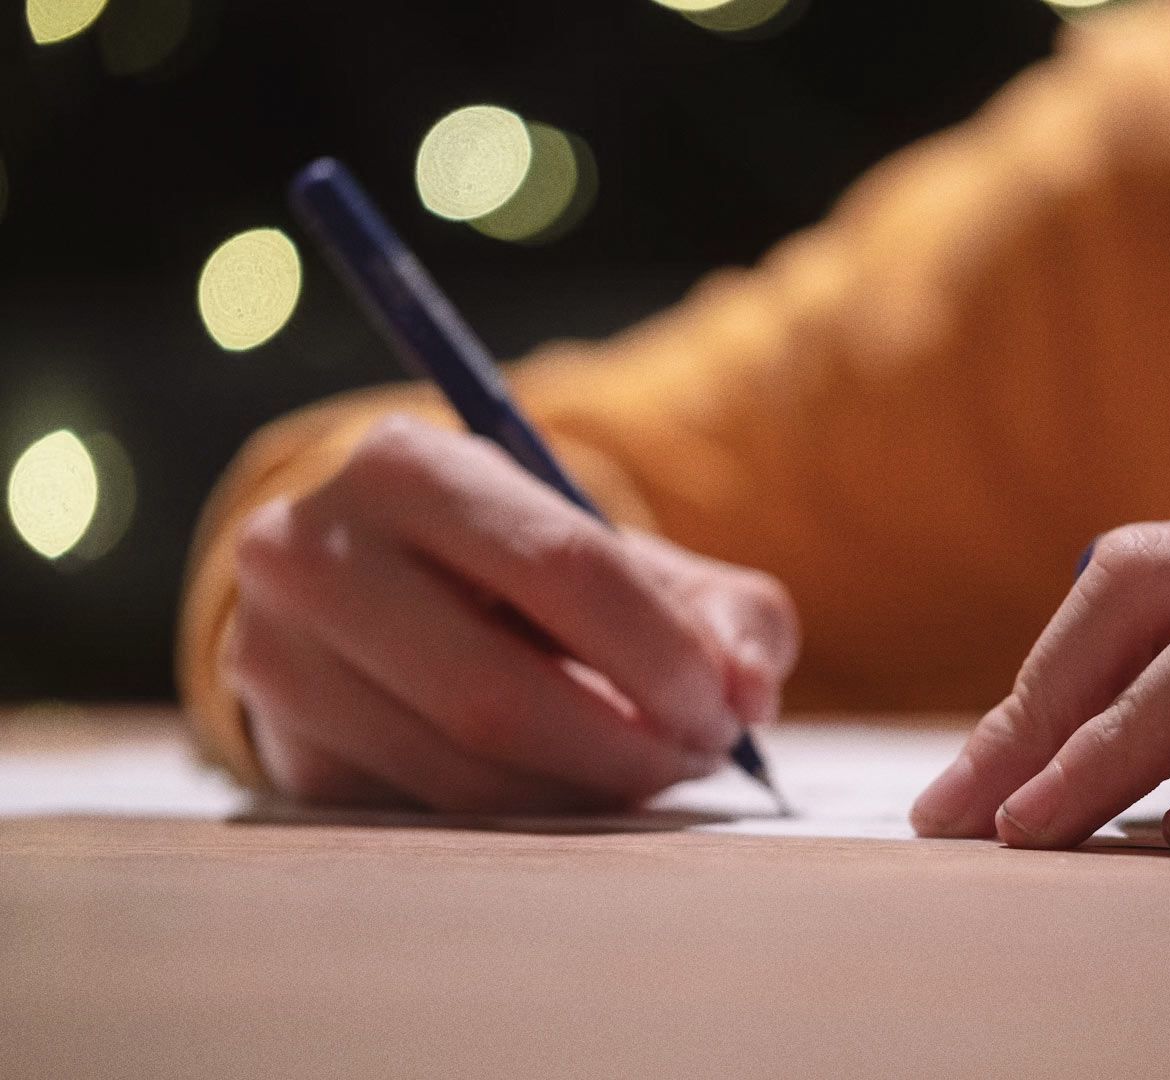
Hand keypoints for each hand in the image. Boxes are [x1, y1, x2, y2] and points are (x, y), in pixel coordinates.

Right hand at [227, 414, 798, 812]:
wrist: (390, 596)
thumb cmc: (533, 575)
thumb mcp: (631, 560)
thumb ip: (724, 611)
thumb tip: (751, 692)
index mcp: (406, 464)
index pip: (562, 564)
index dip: (661, 652)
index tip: (726, 708)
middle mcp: (308, 550)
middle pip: (496, 694)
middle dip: (625, 746)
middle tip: (697, 757)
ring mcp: (276, 658)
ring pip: (461, 773)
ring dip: (585, 794)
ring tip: (650, 771)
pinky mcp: (284, 750)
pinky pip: (429, 817)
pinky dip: (529, 820)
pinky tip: (576, 791)